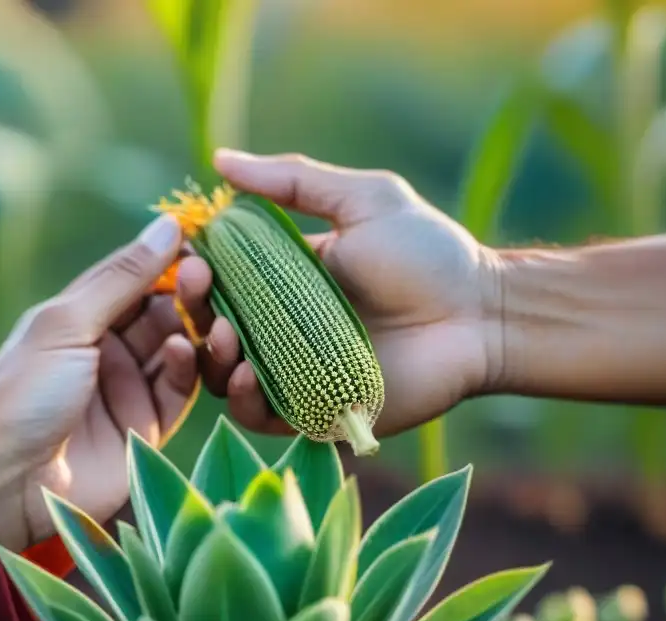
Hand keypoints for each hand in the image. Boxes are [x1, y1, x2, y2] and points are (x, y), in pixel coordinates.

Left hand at [0, 215, 198, 550]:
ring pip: (179, 349)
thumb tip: (169, 225)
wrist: (6, 482)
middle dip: (188, 293)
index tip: (204, 242)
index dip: (168, 260)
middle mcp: (108, 350)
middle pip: (163, 312)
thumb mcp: (67, 323)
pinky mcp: (147, 428)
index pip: (136, 279)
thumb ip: (122, 278)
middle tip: (209, 278)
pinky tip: (184, 351)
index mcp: (81, 318)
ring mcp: (129, 390)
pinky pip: (180, 391)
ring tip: (209, 315)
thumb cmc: (24, 393)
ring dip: (195, 329)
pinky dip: (188, 368)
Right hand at [177, 150, 502, 437]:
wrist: (479, 314)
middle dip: (191, 309)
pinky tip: (246, 377)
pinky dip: (243, 400)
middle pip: (212, 326)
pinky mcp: (313, 412)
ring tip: (223, 335)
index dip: (194, 270)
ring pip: (226, 375)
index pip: (218, 279)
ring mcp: (294, 373)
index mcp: (284, 280)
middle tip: (197, 288)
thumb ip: (294, 181)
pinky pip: (260, 416)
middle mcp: (281, 328)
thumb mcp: (362, 201)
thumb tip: (219, 159)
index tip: (186, 255)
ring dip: (211, 357)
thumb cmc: (429, 253)